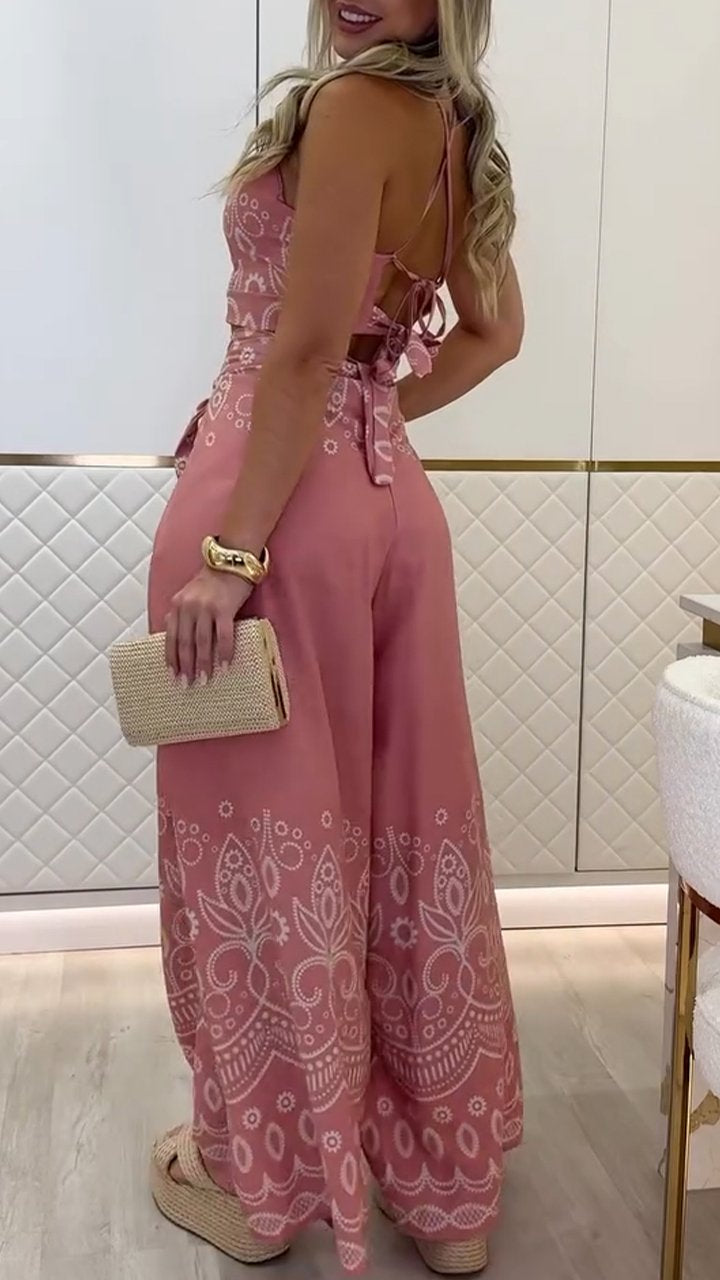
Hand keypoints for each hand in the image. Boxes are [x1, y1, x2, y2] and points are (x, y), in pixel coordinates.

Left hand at [165, 566, 252, 685]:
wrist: (231, 561)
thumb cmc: (212, 581)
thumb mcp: (188, 595)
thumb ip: (180, 614)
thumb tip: (169, 633)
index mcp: (178, 605)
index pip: (170, 637)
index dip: (171, 658)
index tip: (172, 675)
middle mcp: (189, 607)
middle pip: (184, 642)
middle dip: (186, 666)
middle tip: (187, 684)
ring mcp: (206, 608)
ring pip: (202, 642)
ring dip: (203, 663)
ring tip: (204, 679)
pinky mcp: (225, 609)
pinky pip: (223, 635)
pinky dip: (224, 652)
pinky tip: (225, 665)